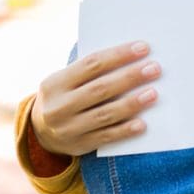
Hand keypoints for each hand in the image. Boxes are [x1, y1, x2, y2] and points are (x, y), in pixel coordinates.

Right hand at [30, 42, 159, 155]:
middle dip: (129, 77)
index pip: (91, 64)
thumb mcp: (65, 81)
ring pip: (105, 114)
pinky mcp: (79, 145)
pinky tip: (142, 124)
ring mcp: (68, 128)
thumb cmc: (64, 96)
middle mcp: (59, 106)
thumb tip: (132, 58)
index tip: (143, 48)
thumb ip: (89, 71)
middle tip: (154, 69)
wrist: (39, 132)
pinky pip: (106, 137)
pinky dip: (125, 130)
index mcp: (55, 83)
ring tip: (153, 93)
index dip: (119, 55)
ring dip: (131, 103)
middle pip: (100, 89)